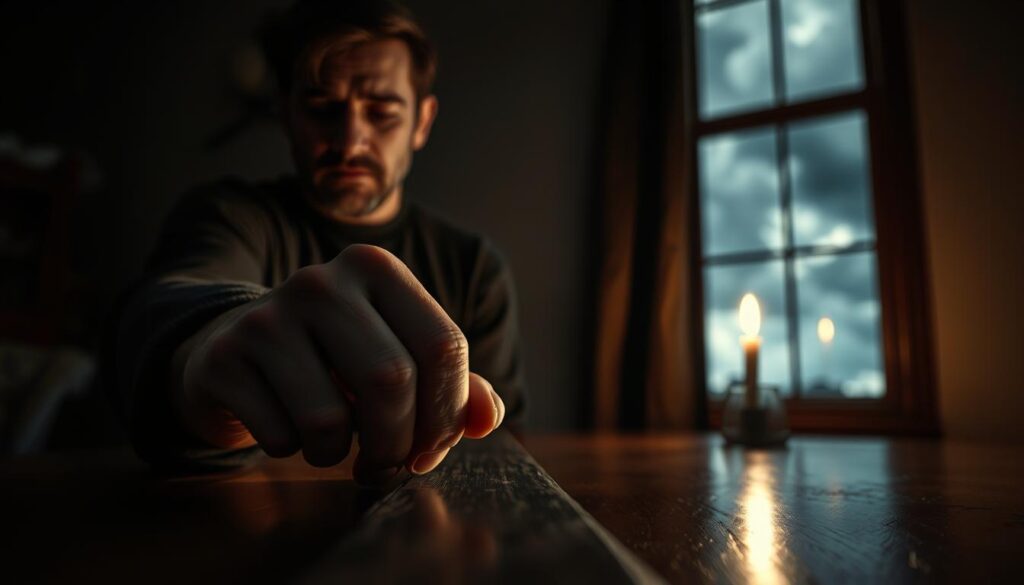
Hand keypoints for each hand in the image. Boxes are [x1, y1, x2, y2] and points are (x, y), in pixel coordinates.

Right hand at [172, 244, 505, 483]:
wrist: (235, 351)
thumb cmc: (334, 360)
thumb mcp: (398, 356)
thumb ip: (454, 386)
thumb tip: (489, 418)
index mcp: (377, 270)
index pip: (443, 346)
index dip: (448, 413)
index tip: (432, 448)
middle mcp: (321, 282)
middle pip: (391, 382)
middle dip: (398, 444)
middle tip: (387, 463)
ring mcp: (267, 315)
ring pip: (330, 419)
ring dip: (340, 454)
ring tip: (332, 444)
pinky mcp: (225, 356)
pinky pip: (280, 434)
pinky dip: (291, 449)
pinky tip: (286, 428)